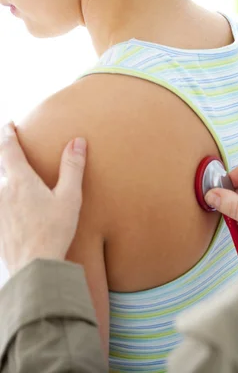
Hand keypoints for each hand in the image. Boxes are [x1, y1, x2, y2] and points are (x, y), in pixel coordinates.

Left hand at [0, 122, 86, 275]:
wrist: (33, 265)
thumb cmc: (54, 231)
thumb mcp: (69, 198)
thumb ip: (73, 168)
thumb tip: (77, 141)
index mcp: (20, 181)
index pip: (8, 149)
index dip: (8, 134)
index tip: (8, 125)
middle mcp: (2, 192)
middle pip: (4, 171)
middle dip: (11, 165)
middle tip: (20, 160)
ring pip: (2, 191)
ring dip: (12, 190)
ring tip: (27, 196)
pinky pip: (2, 210)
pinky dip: (10, 208)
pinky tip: (21, 219)